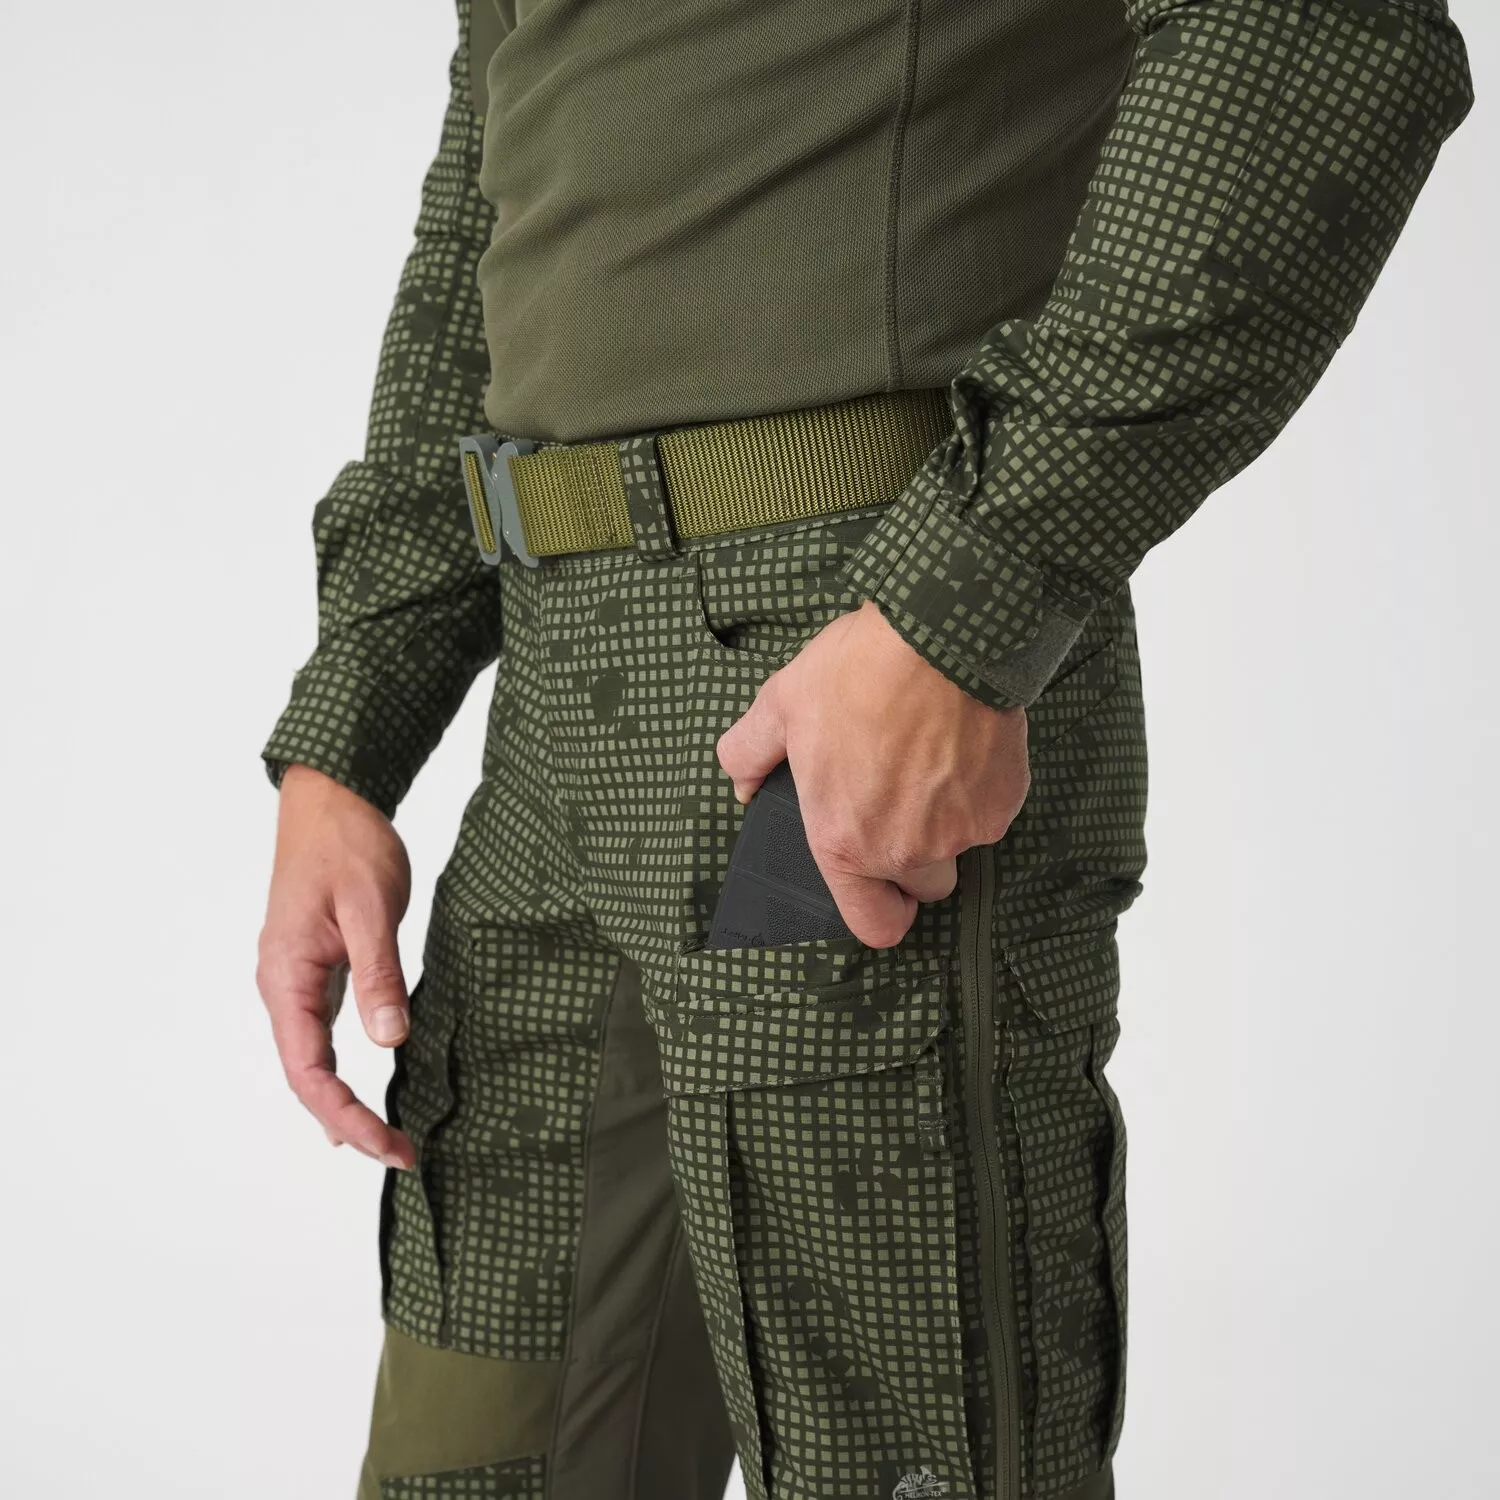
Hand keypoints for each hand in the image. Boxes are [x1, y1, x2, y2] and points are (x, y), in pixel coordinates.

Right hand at [256, 764, 415, 1167]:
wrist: (332, 798)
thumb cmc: (347, 845)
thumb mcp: (370, 908)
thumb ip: (378, 973)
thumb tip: (390, 1039)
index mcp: (286, 978)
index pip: (309, 1071)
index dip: (348, 1116)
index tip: (390, 1145)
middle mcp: (281, 986)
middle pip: (306, 1076)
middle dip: (350, 1121)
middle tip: (402, 1153)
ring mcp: (295, 978)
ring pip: (310, 1059)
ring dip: (343, 1103)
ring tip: (385, 1140)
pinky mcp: (314, 967)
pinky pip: (318, 1033)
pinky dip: (338, 1071)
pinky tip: (355, 1094)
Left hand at [716, 600, 1029, 947]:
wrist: (939, 637)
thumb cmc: (858, 672)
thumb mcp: (781, 704)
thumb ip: (748, 753)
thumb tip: (741, 783)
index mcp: (845, 841)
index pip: (873, 925)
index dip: (879, 913)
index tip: (881, 892)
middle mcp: (907, 849)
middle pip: (924, 887)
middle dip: (917, 859)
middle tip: (901, 801)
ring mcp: (962, 829)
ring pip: (959, 846)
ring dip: (947, 820)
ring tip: (928, 758)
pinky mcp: (1004, 801)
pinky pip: (990, 812)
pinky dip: (979, 789)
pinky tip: (959, 742)